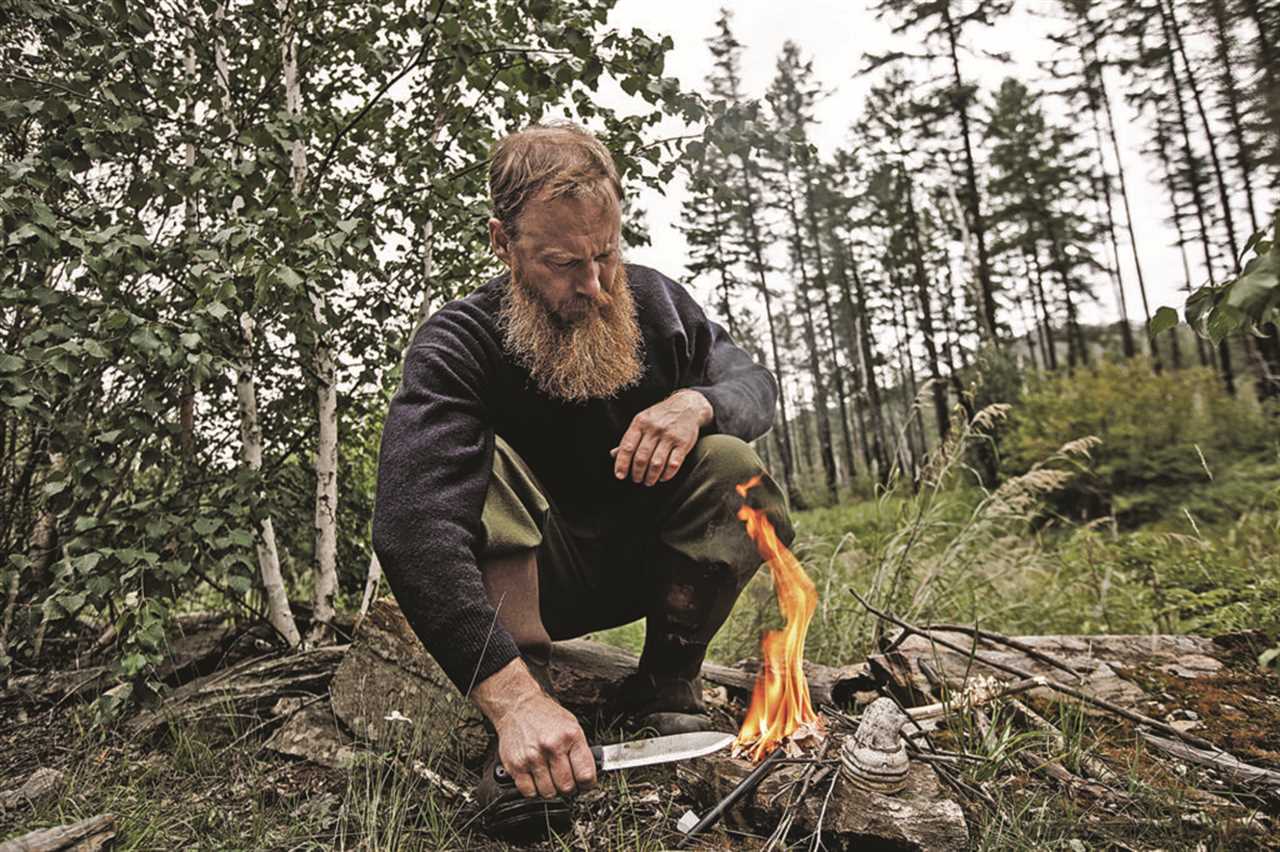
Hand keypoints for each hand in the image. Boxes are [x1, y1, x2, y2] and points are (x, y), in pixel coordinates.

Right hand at [472, 659, 596, 798]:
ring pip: (548, 793)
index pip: (586, 774)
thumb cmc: (546, 717)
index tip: (585, 785)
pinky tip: (536, 779)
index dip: (587, 785)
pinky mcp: (515, 765)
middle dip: (569, 788)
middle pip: (567, 787)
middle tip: (566, 781)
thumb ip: (581, 751)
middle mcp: (551, 746)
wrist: (518, 706)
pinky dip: (534, 790)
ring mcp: (532, 756)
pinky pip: (529, 792)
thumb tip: (588, 778)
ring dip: (551, 790)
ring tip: (550, 777)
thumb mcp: (572, 726)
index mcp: (570, 736)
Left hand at [611, 389, 712, 485]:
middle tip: (636, 480)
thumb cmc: (660, 417)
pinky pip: (674, 463)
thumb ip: (629, 438)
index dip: (622, 463)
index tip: (620, 476)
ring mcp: (669, 435)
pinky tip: (663, 477)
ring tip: (648, 481)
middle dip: (637, 473)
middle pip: (641, 457)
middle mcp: (654, 428)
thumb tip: (613, 455)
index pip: (627, 446)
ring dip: (651, 476)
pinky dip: (667, 474)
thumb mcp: (642, 421)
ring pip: (656, 463)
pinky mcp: (683, 442)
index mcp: (640, 423)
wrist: (686, 405)